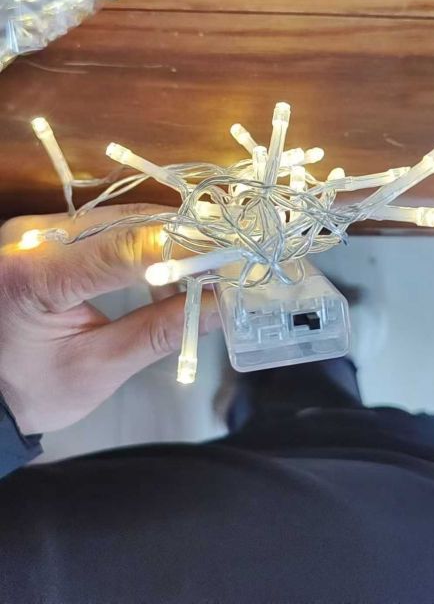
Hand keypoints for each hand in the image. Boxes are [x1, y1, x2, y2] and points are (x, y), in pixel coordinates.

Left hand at [0, 205, 218, 434]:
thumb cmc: (32, 389)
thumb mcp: (98, 368)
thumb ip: (159, 331)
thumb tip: (220, 304)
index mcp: (35, 275)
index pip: (121, 244)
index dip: (182, 247)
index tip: (228, 258)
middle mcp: (32, 237)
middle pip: (125, 221)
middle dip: (183, 240)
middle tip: (226, 263)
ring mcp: (39, 229)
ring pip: (122, 217)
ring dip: (169, 239)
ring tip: (201, 273)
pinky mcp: (49, 232)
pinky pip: (110, 225)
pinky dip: (147, 242)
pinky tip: (167, 268)